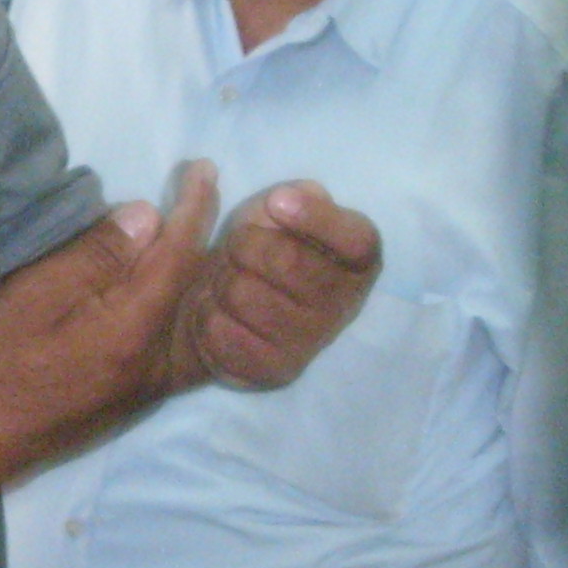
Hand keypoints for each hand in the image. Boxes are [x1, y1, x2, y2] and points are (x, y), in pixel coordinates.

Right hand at [0, 165, 218, 476]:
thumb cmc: (0, 359)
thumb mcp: (35, 295)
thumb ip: (95, 256)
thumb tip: (148, 216)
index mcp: (132, 329)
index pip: (178, 255)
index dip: (194, 208)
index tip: (205, 170)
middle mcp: (159, 360)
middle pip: (202, 287)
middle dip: (209, 234)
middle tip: (210, 191)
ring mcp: (157, 382)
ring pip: (204, 318)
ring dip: (210, 271)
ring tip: (208, 231)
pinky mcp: (147, 394)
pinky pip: (193, 345)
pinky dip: (199, 308)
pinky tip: (192, 289)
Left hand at [176, 180, 379, 389]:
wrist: (237, 305)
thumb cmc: (266, 245)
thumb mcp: (283, 209)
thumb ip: (294, 197)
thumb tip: (294, 198)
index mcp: (359, 259)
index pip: (354, 239)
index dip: (313, 217)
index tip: (276, 201)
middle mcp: (345, 304)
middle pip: (287, 262)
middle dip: (245, 243)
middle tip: (237, 245)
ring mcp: (312, 343)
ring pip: (245, 295)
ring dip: (223, 279)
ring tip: (227, 278)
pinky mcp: (275, 371)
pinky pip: (223, 331)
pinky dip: (208, 313)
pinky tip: (218, 309)